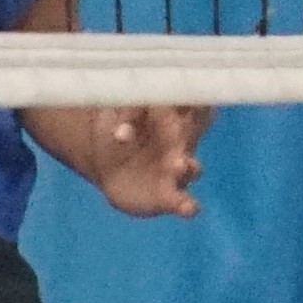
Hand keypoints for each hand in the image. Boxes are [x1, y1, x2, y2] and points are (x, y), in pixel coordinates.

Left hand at [74, 101, 210, 219]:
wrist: (107, 166)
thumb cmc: (115, 131)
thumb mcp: (113, 116)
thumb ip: (121, 118)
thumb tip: (121, 132)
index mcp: (171, 114)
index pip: (190, 101)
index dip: (193, 97)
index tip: (190, 94)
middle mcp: (182, 142)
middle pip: (195, 135)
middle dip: (191, 130)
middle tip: (180, 127)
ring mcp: (177, 169)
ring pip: (192, 167)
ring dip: (188, 166)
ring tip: (179, 165)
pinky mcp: (170, 196)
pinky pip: (183, 201)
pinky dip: (188, 206)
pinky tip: (189, 208)